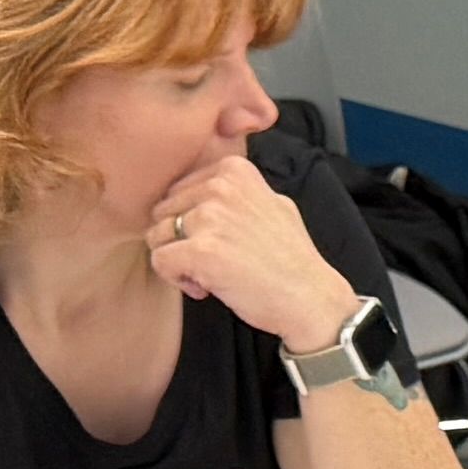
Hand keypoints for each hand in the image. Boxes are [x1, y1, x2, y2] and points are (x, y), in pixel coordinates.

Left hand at [142, 150, 360, 350]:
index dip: (191, 221)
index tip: (218, 240)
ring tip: (209, 273)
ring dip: (177, 260)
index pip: (178, 190)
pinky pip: (160, 261)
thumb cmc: (291, 259)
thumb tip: (201, 190)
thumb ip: (236, 191)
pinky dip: (176, 279)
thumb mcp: (272, 203)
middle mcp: (220, 186)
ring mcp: (210, 217)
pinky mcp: (201, 250)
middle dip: (180, 239)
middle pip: (163, 211)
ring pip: (156, 235)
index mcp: (233, 170)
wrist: (311, 298)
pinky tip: (206, 287)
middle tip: (212, 260)